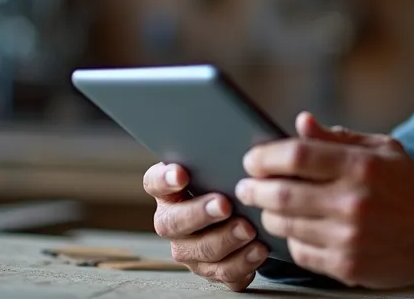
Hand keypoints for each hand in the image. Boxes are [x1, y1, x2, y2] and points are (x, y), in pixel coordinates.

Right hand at [143, 162, 268, 289]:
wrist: (247, 217)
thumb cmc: (231, 183)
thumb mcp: (224, 166)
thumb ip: (222, 154)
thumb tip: (250, 140)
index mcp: (170, 192)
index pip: (154, 183)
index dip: (164, 180)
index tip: (181, 174)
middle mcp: (173, 223)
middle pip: (174, 223)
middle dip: (200, 214)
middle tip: (224, 204)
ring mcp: (191, 250)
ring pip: (200, 251)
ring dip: (226, 240)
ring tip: (249, 228)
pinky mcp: (213, 270)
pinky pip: (224, 274)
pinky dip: (243, 264)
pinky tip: (259, 250)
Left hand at [234, 112, 413, 290]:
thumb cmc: (412, 189)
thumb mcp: (382, 150)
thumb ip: (338, 138)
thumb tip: (301, 123)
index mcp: (361, 166)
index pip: (295, 156)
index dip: (264, 156)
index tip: (253, 160)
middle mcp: (352, 201)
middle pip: (280, 194)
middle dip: (254, 189)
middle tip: (247, 186)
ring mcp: (348, 236)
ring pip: (284, 225)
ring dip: (269, 215)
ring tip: (271, 207)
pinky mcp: (347, 265)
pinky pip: (300, 251)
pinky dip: (291, 239)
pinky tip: (298, 229)